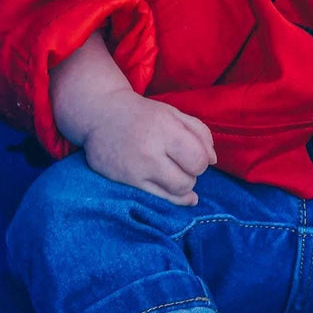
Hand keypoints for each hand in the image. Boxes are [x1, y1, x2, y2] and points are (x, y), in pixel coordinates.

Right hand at [81, 88, 216, 205]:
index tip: (194, 156)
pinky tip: (178, 194)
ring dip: (182, 186)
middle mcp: (150, 150)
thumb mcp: (173, 113)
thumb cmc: (142, 114)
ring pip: (175, 192)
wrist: (100, 114)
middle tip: (182, 164)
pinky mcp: (124, 181)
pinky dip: (172, 198)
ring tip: (173, 173)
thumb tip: (213, 160)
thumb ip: (199, 133)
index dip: (202, 161)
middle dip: (192, 174)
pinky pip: (157, 199)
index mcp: (165, 128)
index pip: (198, 160)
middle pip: (188, 180)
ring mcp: (135, 168)